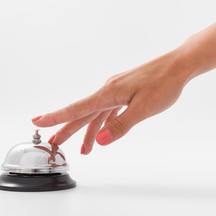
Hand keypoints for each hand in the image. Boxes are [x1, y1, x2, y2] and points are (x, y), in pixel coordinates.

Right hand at [32, 49, 187, 154]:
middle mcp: (109, 90)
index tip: (37, 122)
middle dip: (67, 129)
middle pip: (82, 113)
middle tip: (53, 143)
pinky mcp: (126, 92)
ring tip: (84, 149)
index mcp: (109, 93)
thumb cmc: (163, 83)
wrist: (178, 65)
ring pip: (96, 114)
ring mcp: (117, 90)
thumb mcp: (143, 108)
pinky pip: (109, 110)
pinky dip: (103, 123)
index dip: (56, 117)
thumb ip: (121, 125)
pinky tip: (102, 131)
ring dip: (88, 131)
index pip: (77, 108)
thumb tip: (99, 140)